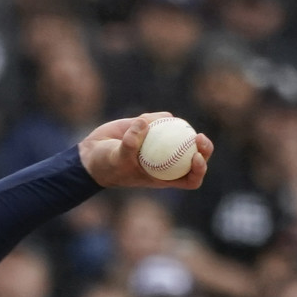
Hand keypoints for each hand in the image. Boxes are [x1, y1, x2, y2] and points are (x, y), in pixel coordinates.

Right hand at [78, 113, 213, 191]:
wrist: (92, 154)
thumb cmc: (107, 165)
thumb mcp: (117, 160)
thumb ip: (129, 145)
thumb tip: (144, 123)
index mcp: (164, 176)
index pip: (191, 178)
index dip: (199, 169)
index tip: (196, 157)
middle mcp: (167, 161)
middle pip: (194, 155)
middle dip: (204, 148)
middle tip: (199, 137)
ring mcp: (162, 144)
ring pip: (181, 135)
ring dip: (183, 128)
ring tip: (172, 122)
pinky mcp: (153, 128)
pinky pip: (162, 120)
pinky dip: (157, 118)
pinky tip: (144, 120)